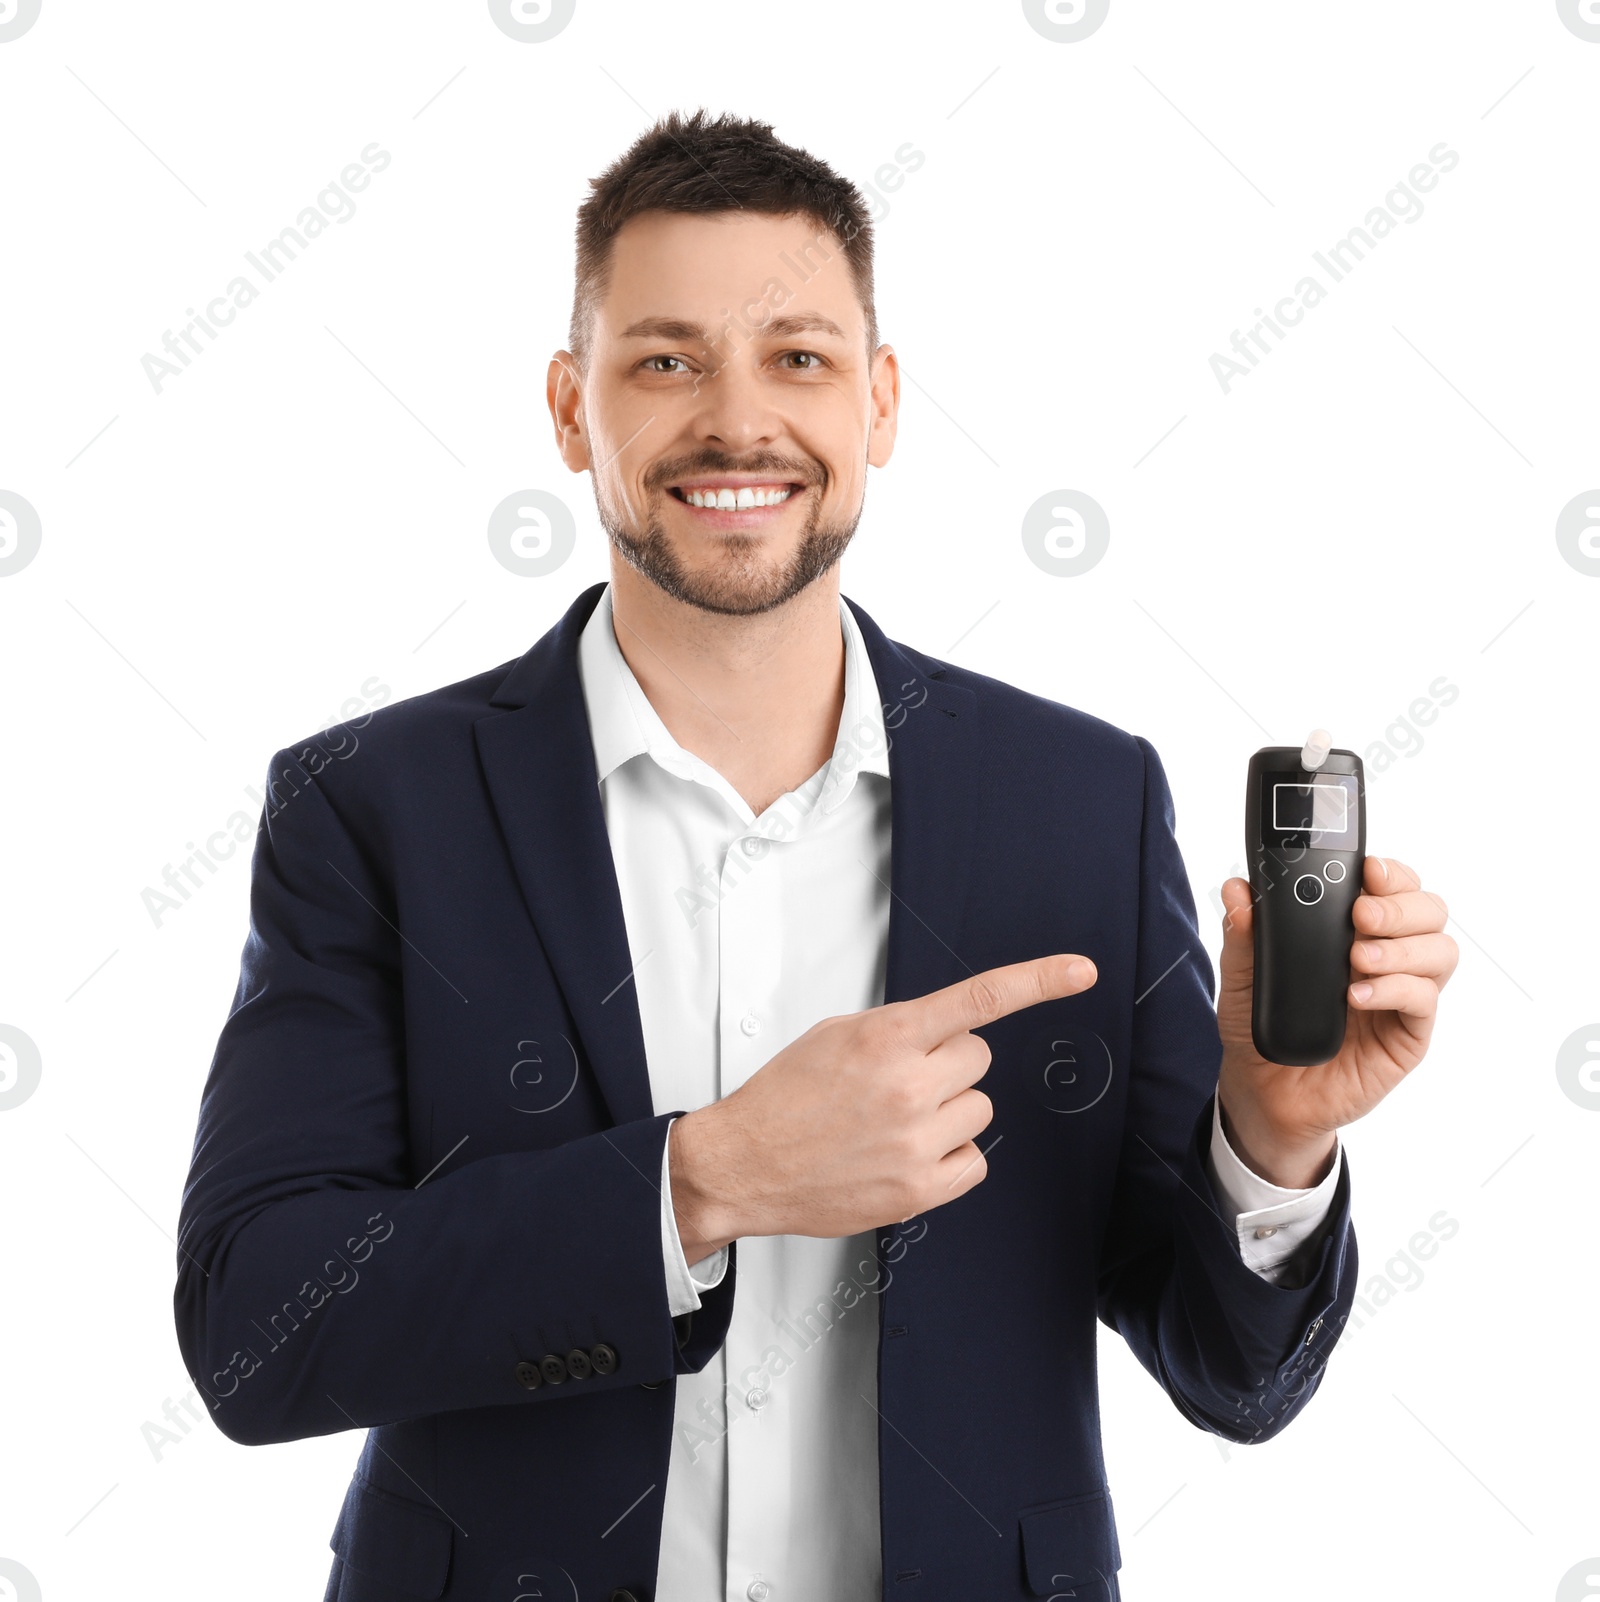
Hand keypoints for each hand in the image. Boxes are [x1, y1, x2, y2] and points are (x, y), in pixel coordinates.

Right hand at [669, 953, 1097, 1258]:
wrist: (743, 1163)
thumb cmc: (784, 1098)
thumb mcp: (835, 1036)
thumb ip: (897, 1030)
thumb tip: (945, 1032)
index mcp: (886, 1037)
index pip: (979, 1000)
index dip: (1038, 980)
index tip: (1080, 972)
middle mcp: (908, 1086)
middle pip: (978, 1060)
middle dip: (947, 1065)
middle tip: (900, 1082)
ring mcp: (916, 1141)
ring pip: (978, 1110)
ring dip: (946, 1112)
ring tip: (892, 1123)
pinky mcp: (919, 1190)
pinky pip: (973, 1161)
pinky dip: (947, 1158)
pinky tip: (904, 1154)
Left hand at [1215, 856, 1457, 1186]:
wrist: (1263, 1091)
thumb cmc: (1259, 1026)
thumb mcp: (1240, 977)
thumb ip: (1243, 934)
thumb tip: (1238, 891)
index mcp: (1355, 931)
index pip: (1394, 886)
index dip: (1391, 873)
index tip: (1367, 869)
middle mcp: (1388, 956)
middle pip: (1429, 911)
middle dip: (1400, 905)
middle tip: (1360, 915)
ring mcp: (1402, 995)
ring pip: (1440, 951)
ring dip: (1401, 947)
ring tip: (1356, 959)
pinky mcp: (1407, 1036)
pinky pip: (1423, 1002)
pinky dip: (1394, 990)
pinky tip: (1357, 996)